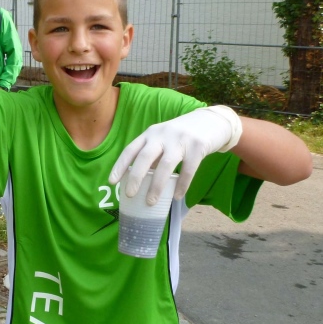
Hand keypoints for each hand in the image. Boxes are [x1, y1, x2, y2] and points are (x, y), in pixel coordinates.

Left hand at [109, 105, 241, 204]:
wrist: (212, 121)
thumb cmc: (181, 136)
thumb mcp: (163, 140)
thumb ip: (152, 156)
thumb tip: (139, 181)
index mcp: (150, 134)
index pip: (130, 150)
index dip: (119, 166)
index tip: (111, 182)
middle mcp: (162, 135)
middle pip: (144, 157)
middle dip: (135, 177)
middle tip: (129, 195)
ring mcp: (180, 139)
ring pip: (165, 165)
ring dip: (156, 185)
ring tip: (150, 202)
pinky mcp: (198, 146)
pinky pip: (188, 169)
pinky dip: (182, 185)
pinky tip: (176, 196)